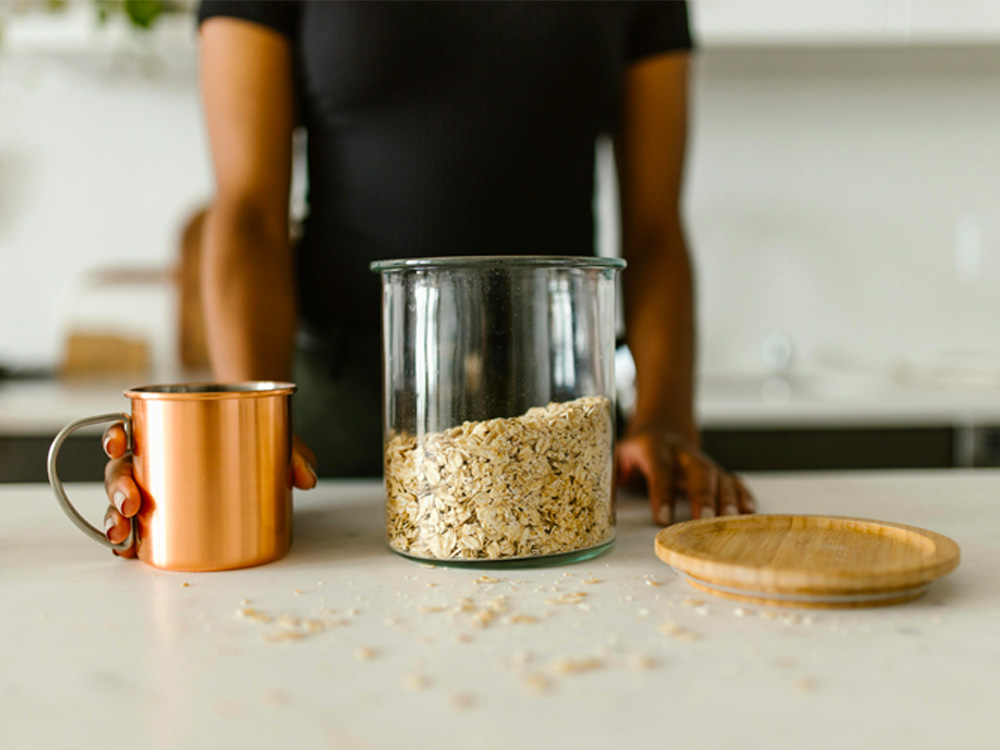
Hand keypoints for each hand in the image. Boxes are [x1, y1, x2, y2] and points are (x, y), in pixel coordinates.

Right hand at [101, 424, 317, 557]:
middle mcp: (156, 458)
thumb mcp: (276, 437)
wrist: (261, 443)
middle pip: (121, 470)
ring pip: (121, 502)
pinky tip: (130, 551)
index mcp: (169, 429)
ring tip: (125, 534)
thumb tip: (305, 478)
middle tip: (131, 503)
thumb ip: (292, 452)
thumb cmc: (258, 433)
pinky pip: (140, 527)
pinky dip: (130, 540)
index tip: (121, 442)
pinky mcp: (167, 515)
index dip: (116, 436)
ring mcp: (158, 488)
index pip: (131, 429)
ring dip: (115, 518)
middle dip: (117, 488)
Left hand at [616, 427, 754, 525]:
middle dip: (702, 495)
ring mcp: (702, 461)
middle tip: (704, 519)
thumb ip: (610, 477)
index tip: (661, 517)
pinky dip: (742, 495)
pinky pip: (732, 481)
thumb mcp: (618, 455)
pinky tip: (749, 512)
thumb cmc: (638, 449)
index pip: (658, 469)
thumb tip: (597, 506)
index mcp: (654, 448)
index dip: (660, 492)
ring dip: (727, 499)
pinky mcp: (716, 471)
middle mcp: (682, 453)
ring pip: (718, 477)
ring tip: (731, 520)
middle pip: (697, 471)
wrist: (662, 426)